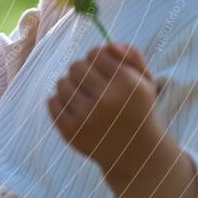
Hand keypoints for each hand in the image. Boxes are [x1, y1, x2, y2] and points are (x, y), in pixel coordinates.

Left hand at [47, 42, 161, 173]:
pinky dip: (60, 103)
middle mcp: (107, 100)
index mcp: (127, 83)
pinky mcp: (70, 131)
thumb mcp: (145, 81)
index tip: (105, 70)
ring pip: (61, 82)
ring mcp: (86, 117)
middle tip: (95, 85)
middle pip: (76, 66)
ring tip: (85, 97)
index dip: (99, 59)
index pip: (96, 52)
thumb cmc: (137, 109)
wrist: (136, 153)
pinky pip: (51, 102)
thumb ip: (131, 55)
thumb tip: (109, 44)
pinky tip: (76, 110)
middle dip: (84, 72)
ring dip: (71, 86)